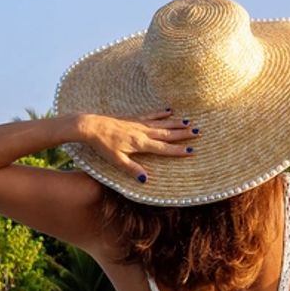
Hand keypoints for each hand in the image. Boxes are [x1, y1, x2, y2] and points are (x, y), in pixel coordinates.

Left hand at [75, 110, 199, 178]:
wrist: (91, 126)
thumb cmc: (102, 145)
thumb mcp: (116, 160)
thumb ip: (132, 169)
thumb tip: (145, 179)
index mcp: (140, 144)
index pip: (163, 148)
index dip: (178, 150)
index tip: (192, 150)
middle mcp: (143, 132)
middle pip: (167, 134)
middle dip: (183, 134)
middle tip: (198, 132)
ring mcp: (139, 123)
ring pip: (162, 123)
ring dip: (176, 123)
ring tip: (189, 122)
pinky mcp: (133, 118)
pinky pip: (151, 115)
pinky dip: (161, 113)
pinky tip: (169, 110)